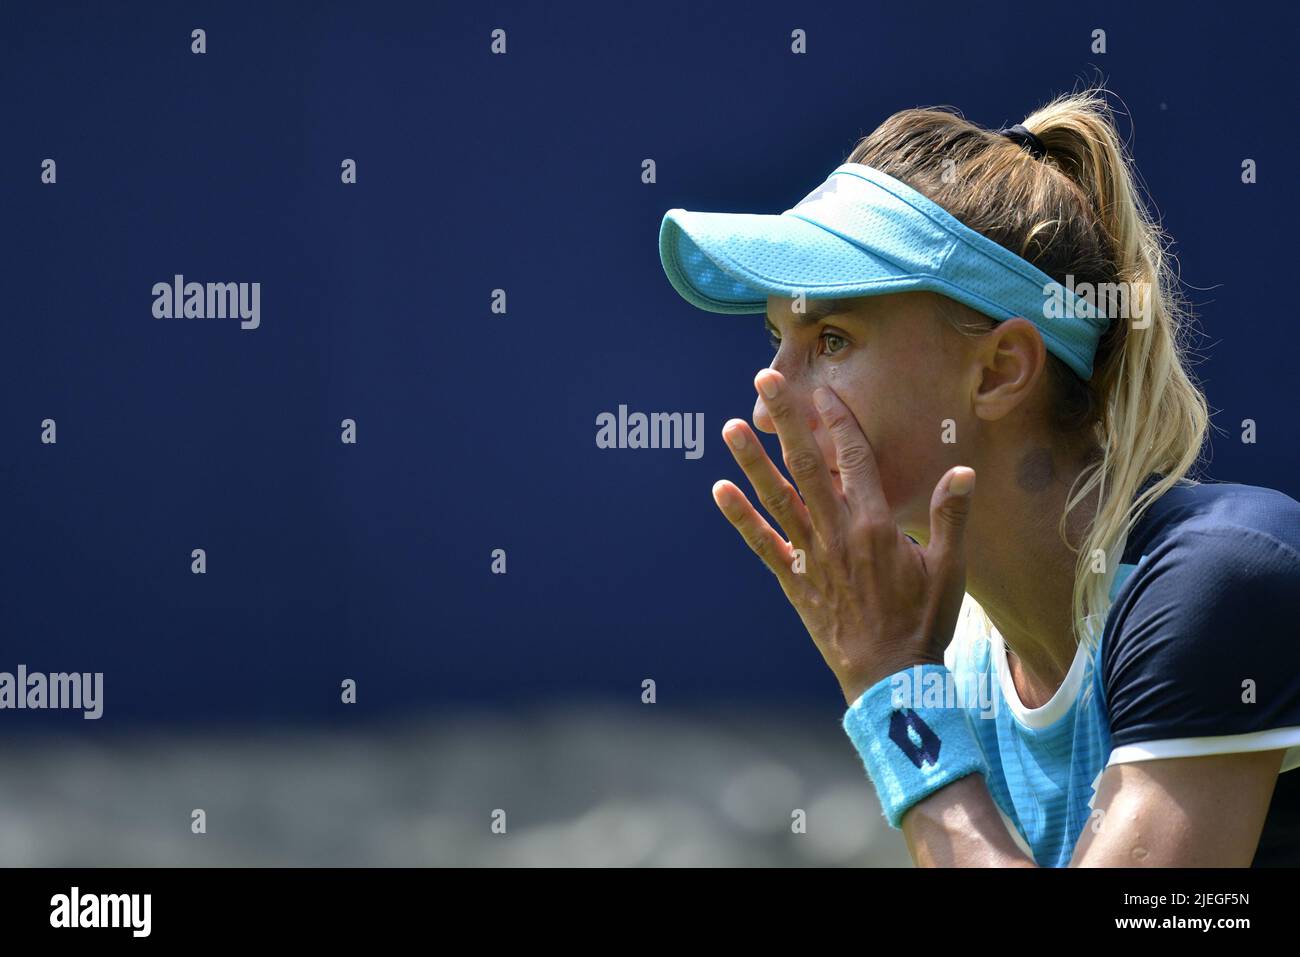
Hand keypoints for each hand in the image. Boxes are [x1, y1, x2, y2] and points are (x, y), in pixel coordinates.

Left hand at [711, 368, 975, 703]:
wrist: (890, 677)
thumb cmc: (924, 622)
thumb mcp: (951, 569)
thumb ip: (952, 517)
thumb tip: (962, 470)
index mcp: (877, 526)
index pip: (853, 459)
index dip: (838, 421)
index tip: (823, 390)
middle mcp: (838, 534)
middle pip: (807, 466)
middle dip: (787, 421)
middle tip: (765, 382)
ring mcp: (811, 557)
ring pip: (777, 499)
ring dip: (753, 461)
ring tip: (731, 426)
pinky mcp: (794, 581)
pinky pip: (761, 544)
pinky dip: (740, 517)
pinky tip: (719, 490)